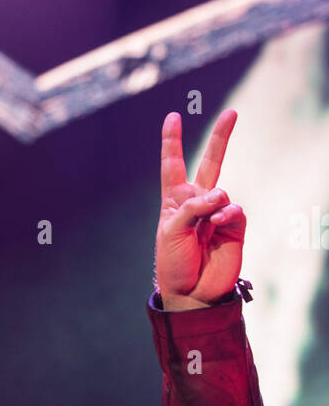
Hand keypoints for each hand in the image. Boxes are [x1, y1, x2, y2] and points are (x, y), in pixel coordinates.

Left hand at [155, 109, 245, 307]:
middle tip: (232, 112)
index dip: (172, 142)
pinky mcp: (234, 226)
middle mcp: (197, 203)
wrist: (192, 292)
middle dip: (221, 137)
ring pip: (221, 191)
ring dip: (212, 204)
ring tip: (206, 226)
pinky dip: (226, 213)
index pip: (173, 165)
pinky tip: (219, 223)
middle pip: (210, 163)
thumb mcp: (171, 231)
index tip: (172, 117)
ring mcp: (217, 213)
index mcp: (175, 201)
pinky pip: (233, 208)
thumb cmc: (173, 263)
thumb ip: (191, 208)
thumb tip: (219, 195)